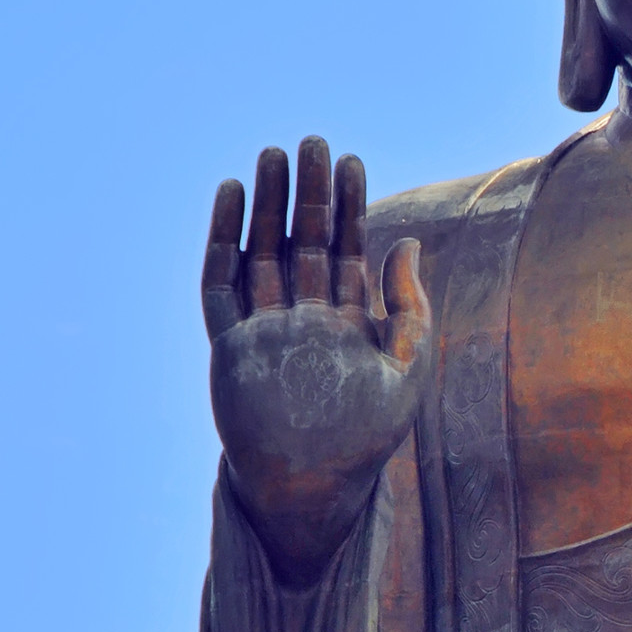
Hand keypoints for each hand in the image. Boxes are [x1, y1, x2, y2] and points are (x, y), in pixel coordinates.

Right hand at [203, 138, 431, 582]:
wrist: (313, 489)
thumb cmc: (365, 439)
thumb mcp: (406, 371)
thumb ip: (410, 308)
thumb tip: (406, 241)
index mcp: (347, 321)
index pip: (346, 248)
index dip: (349, 205)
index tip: (351, 160)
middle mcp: (304, 317)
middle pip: (303, 241)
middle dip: (307, 193)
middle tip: (311, 142)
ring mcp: (264, 328)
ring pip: (262, 252)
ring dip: (266, 206)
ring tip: (270, 157)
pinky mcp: (229, 344)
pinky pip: (220, 283)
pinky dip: (222, 241)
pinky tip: (230, 199)